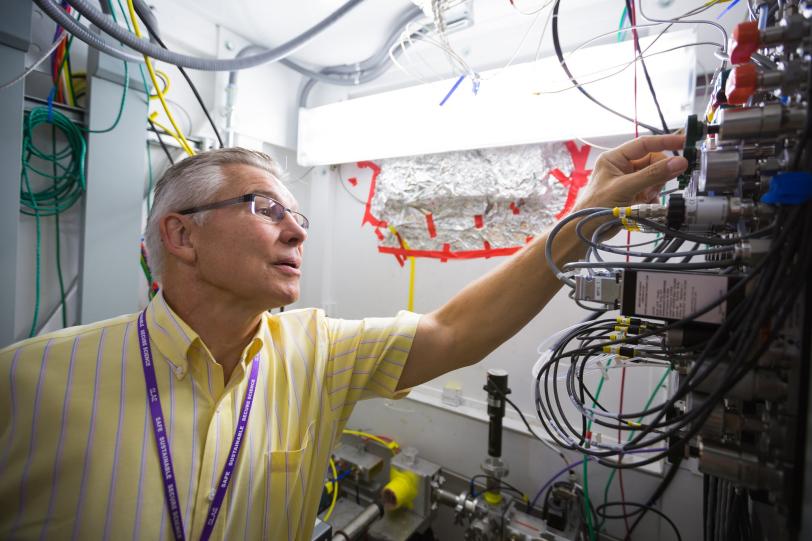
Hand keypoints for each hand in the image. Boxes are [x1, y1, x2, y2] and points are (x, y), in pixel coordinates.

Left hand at [574, 134, 688, 210]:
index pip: (644, 144)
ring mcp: (628, 181)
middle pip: (652, 161)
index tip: (684, 142)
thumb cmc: (595, 207)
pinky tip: (646, 205)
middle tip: (659, 185)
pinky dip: (652, 197)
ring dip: (655, 187)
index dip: (665, 142)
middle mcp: (621, 167)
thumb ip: (652, 175)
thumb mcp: (625, 188)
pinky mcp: (632, 194)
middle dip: (659, 173)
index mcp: (615, 158)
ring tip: (647, 197)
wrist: (586, 231)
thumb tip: (678, 162)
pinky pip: (651, 190)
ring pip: (654, 177)